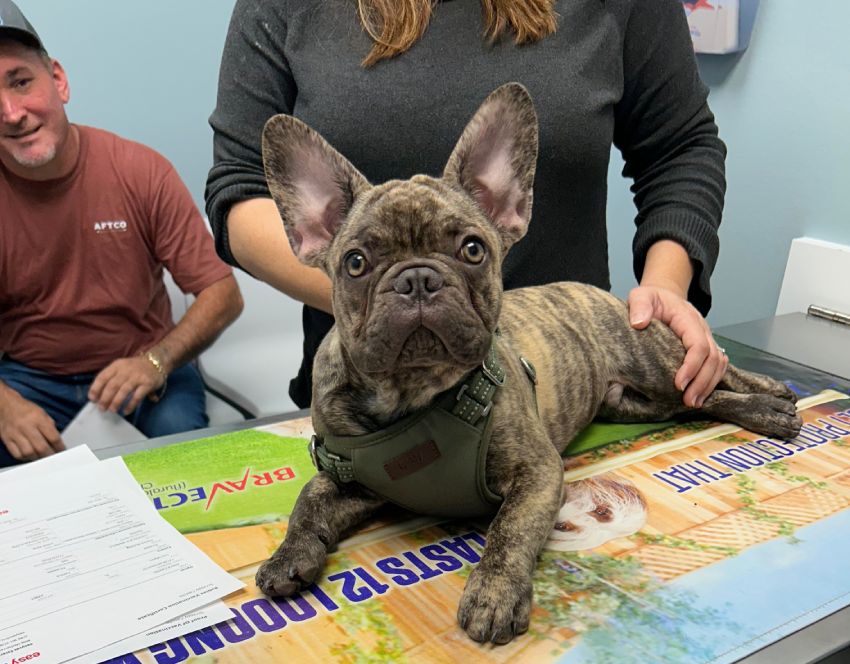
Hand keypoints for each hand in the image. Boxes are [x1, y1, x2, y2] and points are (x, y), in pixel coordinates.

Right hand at [0, 391, 63, 460]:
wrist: (5, 405)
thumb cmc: (25, 409)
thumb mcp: (42, 413)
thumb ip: (50, 426)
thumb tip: (57, 441)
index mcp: (38, 419)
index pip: (53, 437)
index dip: (60, 447)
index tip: (62, 451)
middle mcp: (26, 426)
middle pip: (41, 448)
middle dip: (50, 455)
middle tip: (53, 457)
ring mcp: (15, 434)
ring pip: (28, 453)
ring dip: (37, 458)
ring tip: (42, 457)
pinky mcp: (7, 439)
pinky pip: (17, 454)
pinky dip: (25, 458)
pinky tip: (30, 456)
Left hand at [88, 356, 164, 414]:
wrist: (156, 361)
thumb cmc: (135, 367)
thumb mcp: (121, 367)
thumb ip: (110, 379)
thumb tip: (98, 397)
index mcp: (117, 365)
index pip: (103, 376)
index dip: (96, 388)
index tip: (92, 399)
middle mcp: (126, 370)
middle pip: (112, 385)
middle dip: (105, 398)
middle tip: (102, 408)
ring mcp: (137, 376)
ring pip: (124, 391)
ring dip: (116, 402)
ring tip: (112, 410)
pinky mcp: (148, 383)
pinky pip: (137, 396)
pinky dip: (131, 405)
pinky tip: (126, 411)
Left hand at [628, 285, 727, 407]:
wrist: (663, 295)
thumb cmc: (652, 298)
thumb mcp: (641, 296)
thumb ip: (640, 306)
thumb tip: (639, 323)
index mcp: (688, 318)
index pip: (698, 344)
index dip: (692, 366)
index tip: (678, 384)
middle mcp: (702, 329)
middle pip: (713, 358)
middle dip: (702, 382)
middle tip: (687, 401)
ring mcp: (705, 337)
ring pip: (718, 363)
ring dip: (708, 385)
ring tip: (694, 403)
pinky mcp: (704, 346)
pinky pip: (716, 364)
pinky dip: (711, 380)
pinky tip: (700, 395)